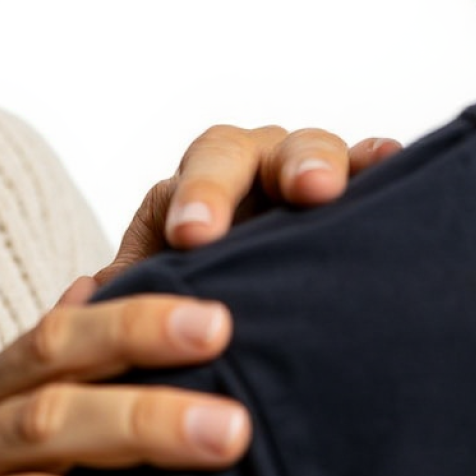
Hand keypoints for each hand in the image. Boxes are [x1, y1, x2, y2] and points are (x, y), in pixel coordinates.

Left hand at [97, 125, 400, 284]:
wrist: (247, 323)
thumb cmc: (193, 303)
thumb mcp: (159, 299)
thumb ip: (127, 295)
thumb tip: (81, 305)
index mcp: (195, 191)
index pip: (194, 178)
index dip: (198, 199)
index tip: (195, 236)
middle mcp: (248, 175)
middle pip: (254, 153)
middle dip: (276, 168)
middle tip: (303, 192)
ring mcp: (301, 184)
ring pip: (312, 152)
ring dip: (327, 161)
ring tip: (340, 183)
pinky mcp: (352, 204)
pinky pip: (370, 174)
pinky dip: (379, 164)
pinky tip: (395, 161)